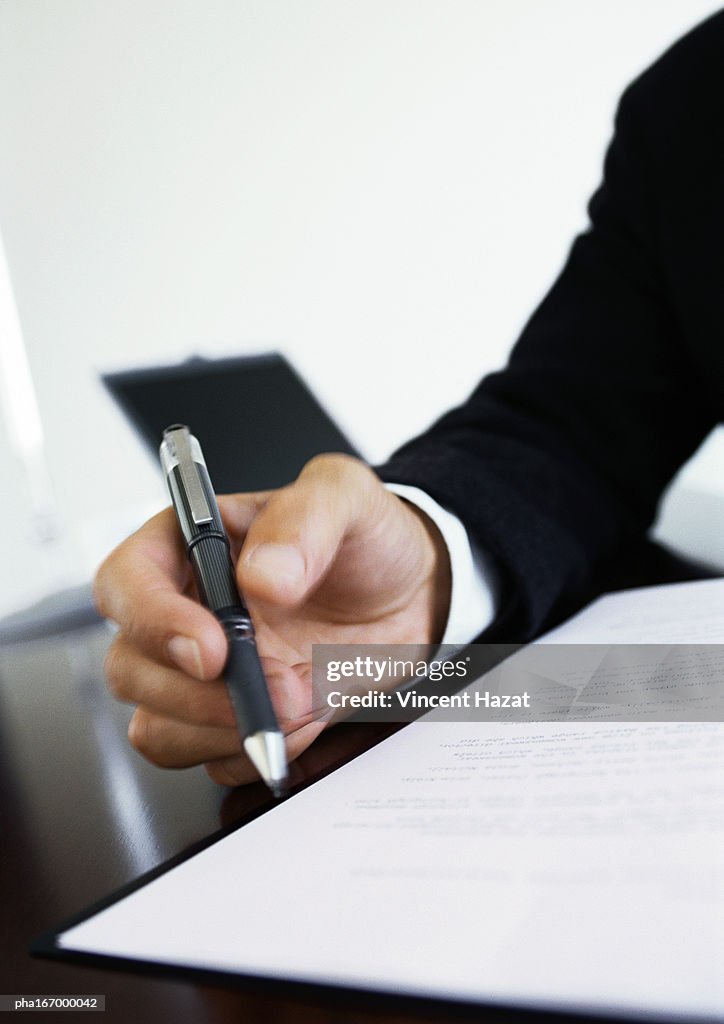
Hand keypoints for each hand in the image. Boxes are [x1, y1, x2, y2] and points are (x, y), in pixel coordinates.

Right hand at [94, 454, 450, 785]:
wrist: (412, 596)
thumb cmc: (365, 537)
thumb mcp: (345, 498)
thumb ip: (305, 520)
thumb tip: (263, 577)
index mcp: (190, 545)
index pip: (126, 583)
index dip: (154, 621)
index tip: (213, 649)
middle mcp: (184, 610)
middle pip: (131, 669)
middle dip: (202, 695)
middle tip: (281, 685)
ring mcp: (205, 672)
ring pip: (158, 727)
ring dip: (228, 731)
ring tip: (302, 702)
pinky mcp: (232, 716)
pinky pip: (211, 759)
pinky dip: (257, 752)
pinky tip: (306, 719)